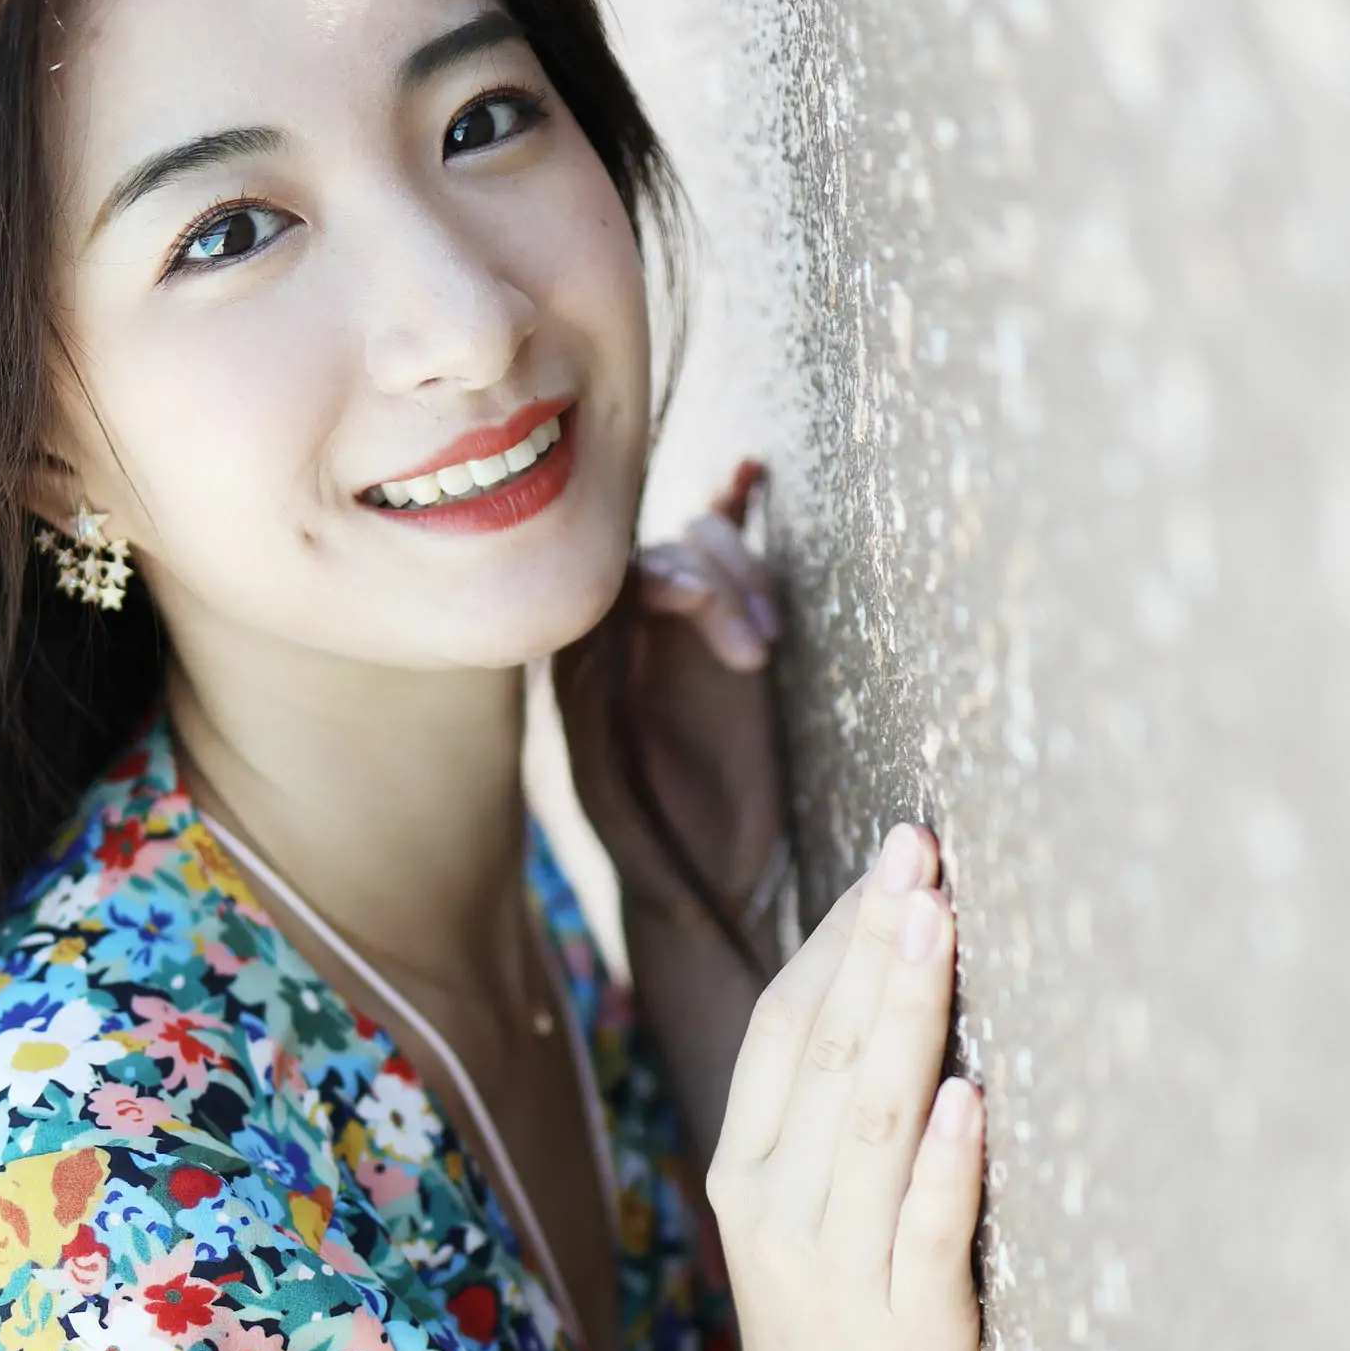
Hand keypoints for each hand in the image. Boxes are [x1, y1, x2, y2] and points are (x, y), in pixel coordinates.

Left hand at [554, 460, 787, 930]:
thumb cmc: (660, 848)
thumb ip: (600, 718)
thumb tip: (601, 642)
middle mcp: (624, 631)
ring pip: (702, 547)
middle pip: (663, 552)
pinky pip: (723, 548)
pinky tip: (749, 475)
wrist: (706, 875)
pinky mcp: (728, 628)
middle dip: (720, 586)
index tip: (732, 640)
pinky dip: (734, 509)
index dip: (673, 587)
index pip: (614, 583)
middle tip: (758, 653)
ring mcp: (677, 624)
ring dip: (745, 576)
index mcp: (582, 664)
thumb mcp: (618, 792)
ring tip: (768, 642)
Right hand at [706, 823, 983, 1350]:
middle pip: (826, 1056)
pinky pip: (924, 1232)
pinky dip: (946, 1164)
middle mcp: (778, 1210)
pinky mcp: (907, 1329)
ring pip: (873, 1124)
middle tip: (919, 854)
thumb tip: (878, 979)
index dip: (836, 938)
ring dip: (906, 1018)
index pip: (784, 1029)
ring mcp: (839, 1270)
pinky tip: (968, 1097)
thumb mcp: (800, 1214)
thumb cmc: (833, 1334)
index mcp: (747, 1172)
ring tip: (936, 927)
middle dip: (876, 948)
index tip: (894, 856)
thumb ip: (825, 1113)